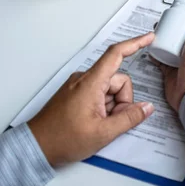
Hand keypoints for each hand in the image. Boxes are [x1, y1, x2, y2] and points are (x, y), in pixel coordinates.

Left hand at [28, 33, 155, 166]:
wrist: (36, 148)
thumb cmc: (62, 139)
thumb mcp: (103, 133)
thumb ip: (129, 118)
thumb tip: (147, 108)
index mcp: (90, 83)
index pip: (116, 55)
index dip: (135, 44)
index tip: (148, 38)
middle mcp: (84, 79)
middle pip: (118, 80)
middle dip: (123, 101)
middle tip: (112, 121)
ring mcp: (79, 86)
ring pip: (110, 89)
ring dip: (113, 106)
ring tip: (100, 125)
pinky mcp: (76, 94)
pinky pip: (100, 94)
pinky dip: (104, 107)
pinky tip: (96, 122)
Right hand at [157, 0, 184, 110]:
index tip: (177, 9)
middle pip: (183, 32)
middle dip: (172, 26)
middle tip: (162, 21)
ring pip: (172, 45)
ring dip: (163, 38)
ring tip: (154, 32)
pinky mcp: (173, 70)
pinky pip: (162, 59)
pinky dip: (156, 53)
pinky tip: (150, 47)